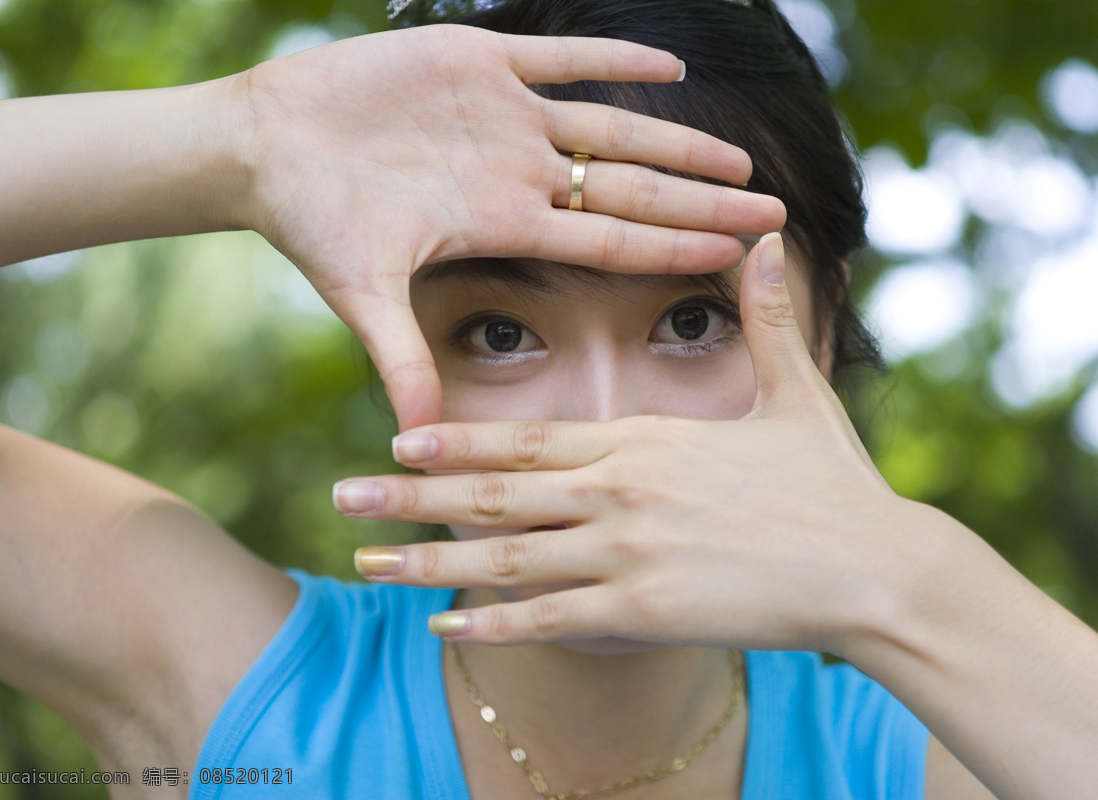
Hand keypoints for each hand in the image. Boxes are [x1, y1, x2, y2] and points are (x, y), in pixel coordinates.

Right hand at [238, 24, 785, 429]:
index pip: (608, 239)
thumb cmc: (311, 222)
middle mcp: (518, 171)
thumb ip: (401, 357)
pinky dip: (610, 57)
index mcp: (503, 223)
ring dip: (675, 137)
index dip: (674, 246)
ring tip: (738, 155)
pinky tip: (669, 68)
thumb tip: (417, 440)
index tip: (737, 259)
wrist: (267, 147)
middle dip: (701, 199)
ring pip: (612, 124)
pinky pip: (559, 54)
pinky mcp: (477, 60)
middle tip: (772, 207)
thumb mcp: (362, 294)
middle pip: (631, 186)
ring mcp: (504, 116)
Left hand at [334, 234, 919, 654]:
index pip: (529, 438)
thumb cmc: (835, 484)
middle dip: (410, 501)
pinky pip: (551, 620)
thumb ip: (768, 318)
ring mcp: (629, 554)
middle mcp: (621, 492)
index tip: (396, 443)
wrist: (881, 568)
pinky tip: (443, 626)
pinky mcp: (648, 611)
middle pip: (494, 496)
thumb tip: (772, 241)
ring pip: (504, 559)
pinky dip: (493, 623)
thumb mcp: (798, 391)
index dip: (456, 441)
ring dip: (428, 565)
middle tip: (341, 500)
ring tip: (364, 567)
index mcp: (644, 441)